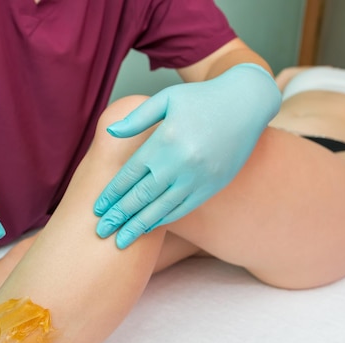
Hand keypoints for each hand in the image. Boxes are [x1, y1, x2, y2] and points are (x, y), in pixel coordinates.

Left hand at [94, 64, 280, 248]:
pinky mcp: (213, 185)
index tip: (97, 208)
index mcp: (165, 141)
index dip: (112, 193)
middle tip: (102, 231)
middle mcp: (180, 163)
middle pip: (142, 196)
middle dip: (119, 216)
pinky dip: (165, 219)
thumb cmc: (202, 98)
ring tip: (121, 241)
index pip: (130, 174)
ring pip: (162, 208)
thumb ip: (137, 118)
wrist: (247, 103)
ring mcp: (198, 177)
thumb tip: (112, 133)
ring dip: (139, 226)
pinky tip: (149, 227)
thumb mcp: (167, 98)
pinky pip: (184, 207)